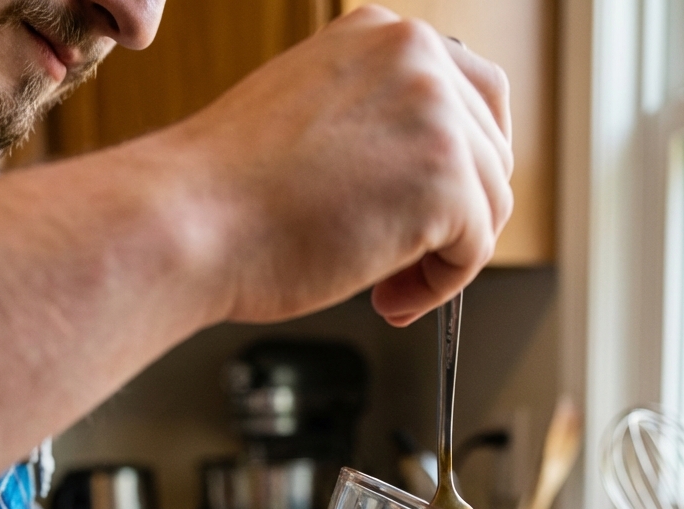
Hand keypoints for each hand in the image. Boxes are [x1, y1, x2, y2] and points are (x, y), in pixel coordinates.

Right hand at [175, 5, 512, 328]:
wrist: (190, 223)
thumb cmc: (229, 196)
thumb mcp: (314, 127)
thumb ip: (376, 129)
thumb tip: (423, 178)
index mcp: (382, 36)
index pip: (472, 97)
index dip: (458, 168)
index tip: (425, 213)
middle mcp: (417, 57)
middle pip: (492, 151)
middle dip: (458, 216)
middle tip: (404, 260)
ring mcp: (437, 114)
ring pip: (491, 203)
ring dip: (446, 256)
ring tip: (386, 285)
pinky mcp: (447, 181)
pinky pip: (476, 251)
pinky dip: (440, 288)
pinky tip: (387, 297)